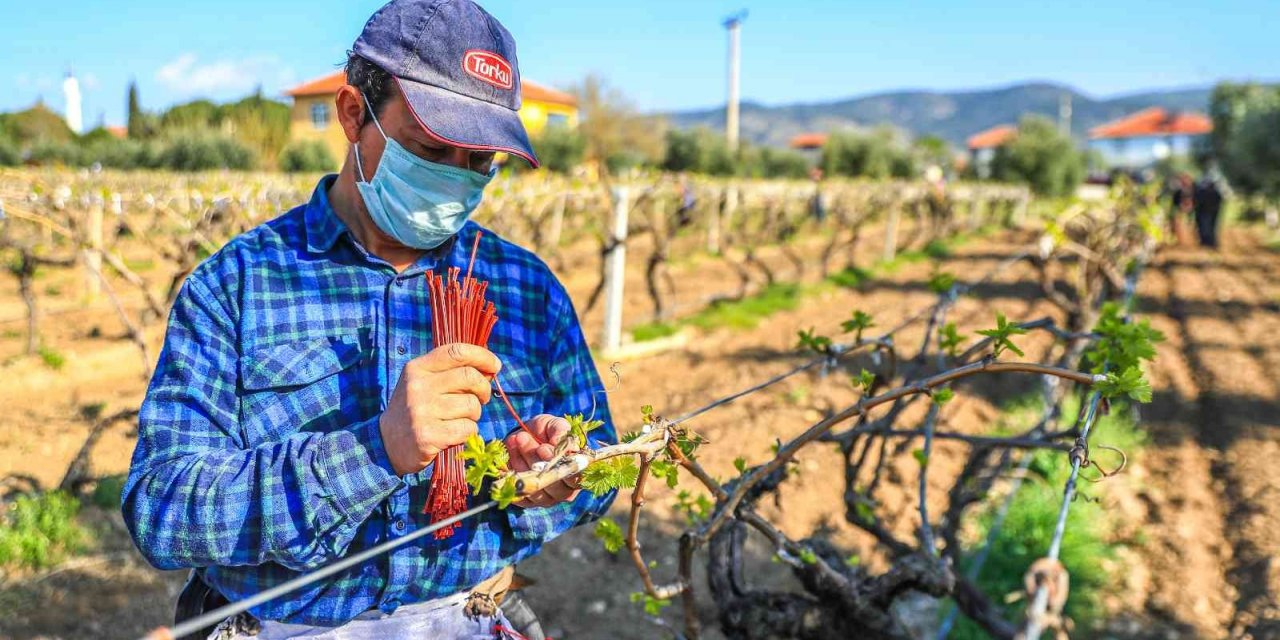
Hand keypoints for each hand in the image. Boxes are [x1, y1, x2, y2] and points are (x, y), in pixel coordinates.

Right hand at [379, 343, 501, 475]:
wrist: (387, 443)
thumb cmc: (415, 409)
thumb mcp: (425, 382)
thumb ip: (452, 372)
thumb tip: (490, 367)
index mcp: (417, 368)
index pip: (457, 352)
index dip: (482, 356)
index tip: (495, 365)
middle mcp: (418, 386)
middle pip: (470, 377)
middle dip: (484, 389)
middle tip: (482, 398)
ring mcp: (422, 411)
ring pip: (472, 405)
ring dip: (475, 414)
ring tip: (461, 418)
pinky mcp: (428, 435)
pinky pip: (467, 429)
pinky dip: (468, 432)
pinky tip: (455, 433)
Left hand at [505, 414, 580, 507]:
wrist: (525, 437)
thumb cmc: (546, 432)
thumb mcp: (555, 424)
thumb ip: (560, 430)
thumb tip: (558, 441)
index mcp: (578, 473)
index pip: (575, 478)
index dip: (558, 464)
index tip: (543, 447)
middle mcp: (564, 491)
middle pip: (551, 483)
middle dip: (534, 458)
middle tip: (522, 437)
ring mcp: (546, 499)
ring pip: (533, 486)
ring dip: (520, 461)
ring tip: (515, 440)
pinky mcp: (527, 502)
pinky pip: (518, 492)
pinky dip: (511, 471)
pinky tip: (510, 454)